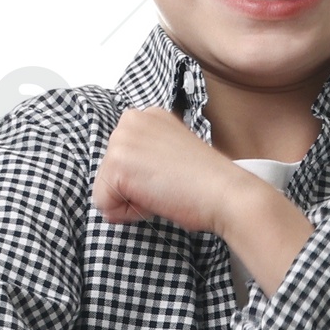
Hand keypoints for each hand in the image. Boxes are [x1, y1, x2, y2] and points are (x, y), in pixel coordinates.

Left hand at [90, 110, 315, 291]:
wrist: (225, 192)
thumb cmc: (206, 182)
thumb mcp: (172, 154)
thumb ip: (148, 156)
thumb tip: (132, 177)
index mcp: (146, 116)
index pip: (121, 158)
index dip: (142, 178)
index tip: (170, 176)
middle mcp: (130, 120)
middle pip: (107, 173)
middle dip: (132, 189)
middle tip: (168, 185)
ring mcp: (122, 140)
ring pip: (104, 189)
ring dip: (131, 202)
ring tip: (163, 191)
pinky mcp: (117, 165)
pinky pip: (104, 204)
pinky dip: (127, 213)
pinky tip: (156, 199)